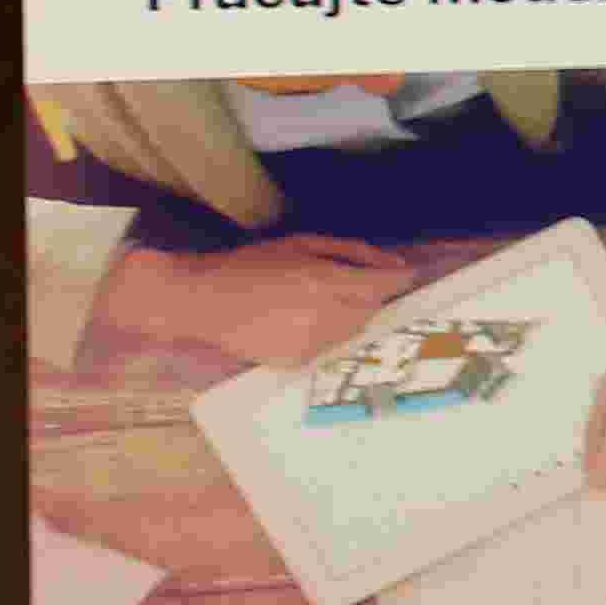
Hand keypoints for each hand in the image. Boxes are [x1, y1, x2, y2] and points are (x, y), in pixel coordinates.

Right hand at [102, 231, 419, 373]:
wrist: (199, 301)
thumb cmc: (250, 264)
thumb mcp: (300, 243)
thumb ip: (353, 252)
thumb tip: (396, 264)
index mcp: (322, 281)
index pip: (382, 284)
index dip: (398, 278)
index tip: (406, 274)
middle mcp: (321, 316)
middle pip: (370, 308)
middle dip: (364, 295)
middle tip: (335, 285)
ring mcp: (309, 343)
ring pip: (352, 329)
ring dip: (344, 314)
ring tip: (308, 302)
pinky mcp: (296, 361)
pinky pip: (328, 346)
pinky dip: (323, 333)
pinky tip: (293, 321)